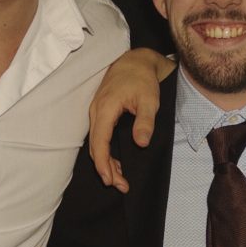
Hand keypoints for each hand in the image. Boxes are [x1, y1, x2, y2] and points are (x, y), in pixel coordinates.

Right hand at [87, 49, 172, 191]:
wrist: (135, 60)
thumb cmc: (142, 79)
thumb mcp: (150, 100)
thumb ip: (145, 122)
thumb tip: (141, 143)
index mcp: (105, 109)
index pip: (100, 142)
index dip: (103, 164)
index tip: (110, 180)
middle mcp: (96, 111)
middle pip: (95, 147)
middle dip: (105, 169)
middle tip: (121, 186)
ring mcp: (96, 111)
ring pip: (96, 143)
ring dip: (105, 162)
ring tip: (119, 179)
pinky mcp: (101, 112)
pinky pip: (99, 136)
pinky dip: (105, 151)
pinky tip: (115, 162)